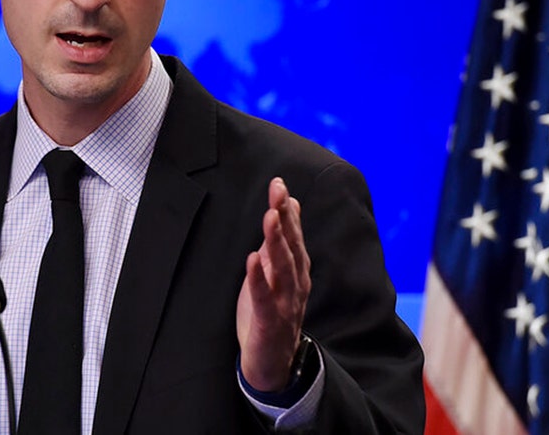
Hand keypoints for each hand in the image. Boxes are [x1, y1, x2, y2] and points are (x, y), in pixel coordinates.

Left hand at [236, 177, 311, 391]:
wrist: (272, 364)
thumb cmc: (272, 313)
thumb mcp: (276, 273)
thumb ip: (282, 242)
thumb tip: (288, 205)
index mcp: (296, 271)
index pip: (294, 235)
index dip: (287, 210)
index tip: (279, 183)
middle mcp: (296, 284)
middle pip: (292, 246)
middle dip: (285, 218)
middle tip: (278, 191)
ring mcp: (285, 303)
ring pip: (283, 268)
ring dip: (277, 241)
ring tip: (269, 217)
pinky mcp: (270, 322)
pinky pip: (265, 298)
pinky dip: (259, 279)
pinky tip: (252, 259)